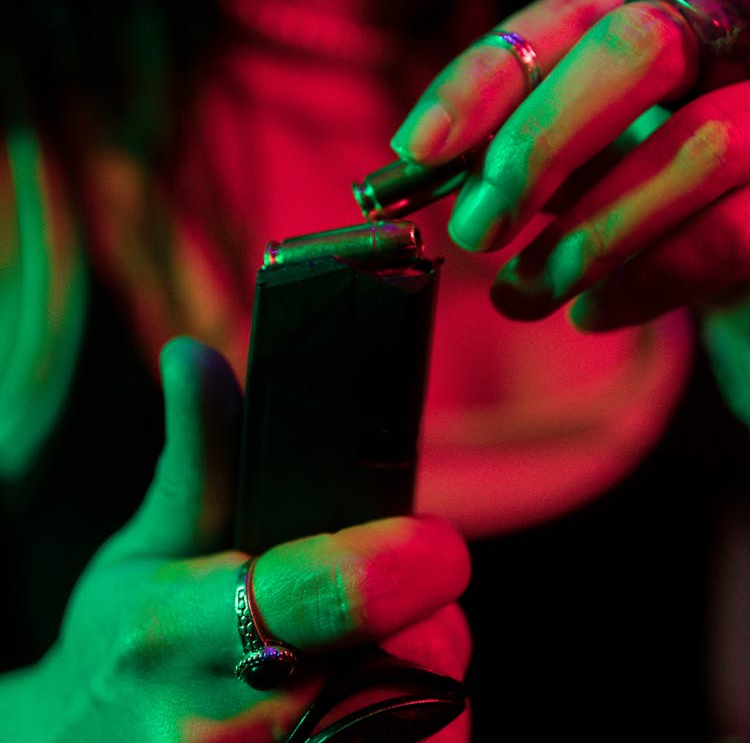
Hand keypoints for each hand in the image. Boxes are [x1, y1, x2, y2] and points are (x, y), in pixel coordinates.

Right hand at [31, 338, 469, 741]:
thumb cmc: (124, 645)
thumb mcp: (144, 547)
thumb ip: (198, 452)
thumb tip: (194, 355)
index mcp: (179, 628)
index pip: (329, 593)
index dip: (404, 561)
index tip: (435, 542)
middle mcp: (222, 722)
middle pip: (403, 664)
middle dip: (428, 618)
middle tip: (404, 592)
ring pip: (423, 726)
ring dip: (427, 678)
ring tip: (384, 650)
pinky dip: (423, 734)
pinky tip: (385, 705)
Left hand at [391, 0, 749, 329]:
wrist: (743, 265)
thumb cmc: (648, 204)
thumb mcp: (575, 167)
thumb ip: (519, 155)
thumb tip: (434, 172)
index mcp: (658, 18)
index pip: (566, 16)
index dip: (486, 77)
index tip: (420, 147)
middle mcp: (731, 43)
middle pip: (639, 47)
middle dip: (543, 140)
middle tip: (478, 229)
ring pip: (697, 145)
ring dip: (590, 233)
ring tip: (523, 294)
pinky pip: (729, 233)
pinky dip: (646, 281)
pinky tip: (593, 313)